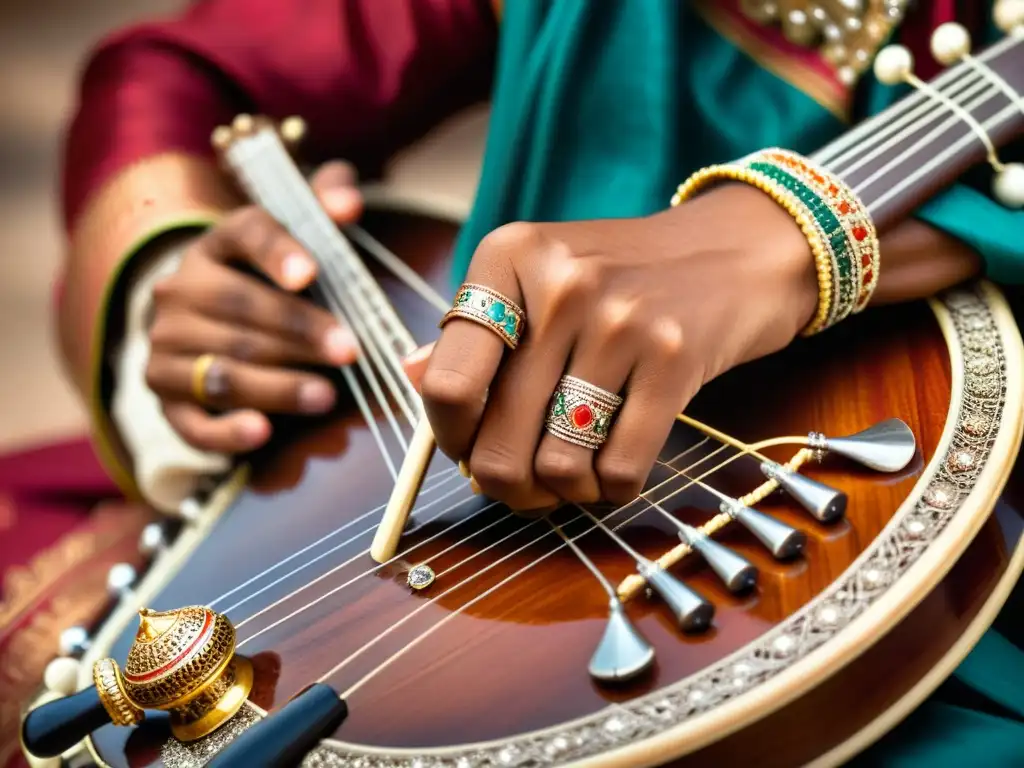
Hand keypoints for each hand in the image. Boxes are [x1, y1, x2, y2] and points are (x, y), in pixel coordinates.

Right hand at [145, 161, 362, 453]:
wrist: (208, 327)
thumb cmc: (272, 284)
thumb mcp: (299, 241)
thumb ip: (325, 211)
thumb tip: (348, 202)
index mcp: (216, 245)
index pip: (244, 233)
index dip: (277, 252)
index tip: (311, 274)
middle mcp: (180, 290)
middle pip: (240, 308)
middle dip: (299, 332)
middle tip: (349, 351)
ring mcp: (166, 345)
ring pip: (223, 366)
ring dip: (277, 384)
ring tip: (325, 396)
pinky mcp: (166, 396)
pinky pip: (192, 419)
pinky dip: (226, 430)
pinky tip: (262, 431)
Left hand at [420, 184, 818, 510]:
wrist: (735, 251)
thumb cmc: (622, 276)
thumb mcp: (540, 278)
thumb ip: (474, 330)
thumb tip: (411, 376)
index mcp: (508, 258)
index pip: (446, 383)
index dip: (450, 437)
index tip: (468, 447)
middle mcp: (560, 284)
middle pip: (497, 441)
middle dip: (504, 484)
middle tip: (520, 483)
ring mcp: (621, 321)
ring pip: (557, 466)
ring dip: (560, 491)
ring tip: (571, 470)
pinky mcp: (676, 359)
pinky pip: (620, 471)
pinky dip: (610, 489)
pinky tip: (612, 467)